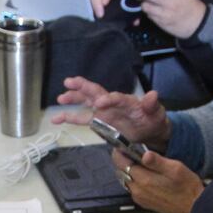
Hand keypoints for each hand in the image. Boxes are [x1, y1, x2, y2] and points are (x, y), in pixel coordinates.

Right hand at [51, 77, 169, 149]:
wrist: (149, 130)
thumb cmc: (152, 119)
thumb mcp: (156, 113)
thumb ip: (152, 105)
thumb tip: (153, 95)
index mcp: (126, 101)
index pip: (116, 97)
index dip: (107, 99)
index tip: (98, 104)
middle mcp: (112, 103)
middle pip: (96, 92)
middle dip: (83, 87)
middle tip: (69, 82)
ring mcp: (103, 111)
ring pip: (85, 101)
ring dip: (73, 98)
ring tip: (60, 98)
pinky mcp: (98, 121)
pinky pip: (81, 118)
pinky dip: (68, 118)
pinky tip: (56, 119)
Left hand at [111, 146, 204, 212]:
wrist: (194, 208)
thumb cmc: (187, 187)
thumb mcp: (176, 169)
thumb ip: (157, 161)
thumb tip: (144, 155)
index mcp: (144, 179)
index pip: (122, 163)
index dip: (119, 153)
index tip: (121, 146)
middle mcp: (138, 190)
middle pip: (121, 171)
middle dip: (123, 161)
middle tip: (130, 152)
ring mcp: (139, 198)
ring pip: (125, 180)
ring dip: (128, 170)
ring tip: (138, 162)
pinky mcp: (143, 203)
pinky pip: (132, 188)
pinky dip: (133, 180)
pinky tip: (144, 175)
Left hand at [134, 0, 206, 38]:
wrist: (198, 24)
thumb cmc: (191, 5)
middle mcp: (169, 2)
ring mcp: (164, 14)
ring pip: (146, 7)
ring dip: (144, 4)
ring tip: (146, 4)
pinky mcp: (161, 24)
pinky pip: (149, 16)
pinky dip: (148, 13)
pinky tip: (153, 12)